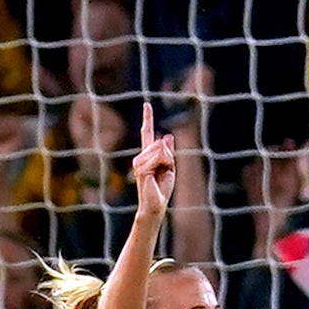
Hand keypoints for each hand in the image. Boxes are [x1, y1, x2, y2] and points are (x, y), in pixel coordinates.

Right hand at [128, 102, 175, 223]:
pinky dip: (163, 166)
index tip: (146, 104)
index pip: (147, 133)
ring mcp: (139, 161)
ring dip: (167, 163)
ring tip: (160, 176)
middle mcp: (141, 155)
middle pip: (161, 144)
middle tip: (165, 172)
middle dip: (170, 157)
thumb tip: (166, 135)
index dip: (147, 118)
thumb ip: (168, 152)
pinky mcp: (141, 167)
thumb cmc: (162, 188)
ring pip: (161, 150)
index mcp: (148, 155)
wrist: (155, 204)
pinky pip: (158, 158)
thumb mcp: (169, 167)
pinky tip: (156, 176)